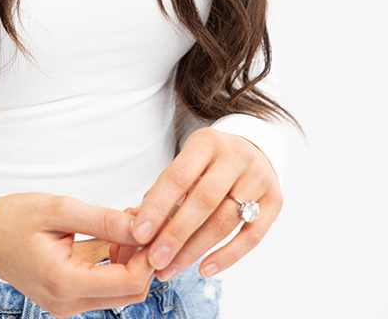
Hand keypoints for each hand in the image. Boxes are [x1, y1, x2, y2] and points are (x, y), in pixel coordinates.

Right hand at [0, 192, 155, 317]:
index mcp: (65, 282)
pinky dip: (116, 267)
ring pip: (120, 294)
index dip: (149, 256)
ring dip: (131, 262)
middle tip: (142, 224)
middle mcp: (68, 304)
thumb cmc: (15, 218)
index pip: (128, 282)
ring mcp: (66, 306)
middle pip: (130, 293)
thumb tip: (141, 228)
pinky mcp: (66, 300)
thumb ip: (103, 220)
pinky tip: (112, 239)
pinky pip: (103, 290)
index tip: (154, 227)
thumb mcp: (60, 210)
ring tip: (125, 226)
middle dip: (144, 259)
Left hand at [120, 129, 281, 280]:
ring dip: (195, 250)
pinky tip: (205, 269)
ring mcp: (259, 178)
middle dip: (176, 234)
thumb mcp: (188, 161)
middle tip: (155, 260)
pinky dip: (227, 256)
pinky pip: (252, 236)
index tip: (139, 234)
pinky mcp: (275, 201)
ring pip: (225, 221)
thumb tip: (137, 221)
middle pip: (203, 201)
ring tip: (171, 269)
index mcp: (207, 142)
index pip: (178, 176)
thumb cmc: (210, 161)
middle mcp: (236, 156)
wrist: (254, 148)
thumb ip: (166, 188)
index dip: (158, 207)